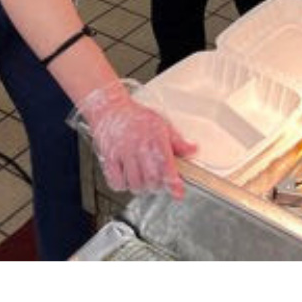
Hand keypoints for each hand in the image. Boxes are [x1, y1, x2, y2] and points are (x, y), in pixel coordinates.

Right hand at [78, 80, 196, 198]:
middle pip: (151, 180)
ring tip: (143, 179)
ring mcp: (122, 153)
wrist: (110, 109)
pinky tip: (127, 178)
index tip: (178, 192)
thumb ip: (178, 141)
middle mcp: (139, 146)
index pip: (166, 165)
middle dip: (157, 185)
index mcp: (155, 138)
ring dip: (141, 187)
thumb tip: (193, 150)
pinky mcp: (109, 158)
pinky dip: (122, 185)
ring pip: (134, 184)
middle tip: (159, 181)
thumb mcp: (162, 125)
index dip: (173, 183)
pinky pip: (116, 182)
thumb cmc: (136, 117)